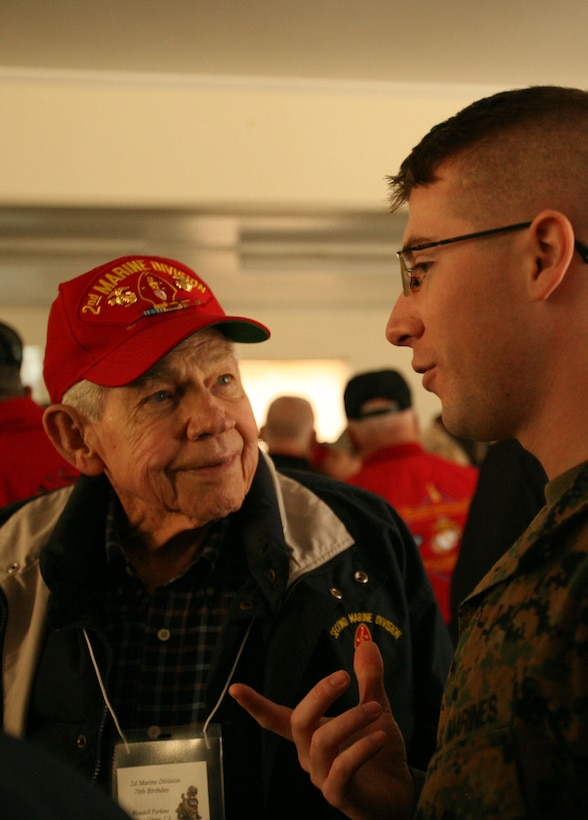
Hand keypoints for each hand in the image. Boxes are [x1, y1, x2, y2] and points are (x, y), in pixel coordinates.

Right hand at [229, 640, 413, 819]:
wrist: (398, 794)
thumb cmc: (378, 751)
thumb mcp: (375, 708)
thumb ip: (369, 678)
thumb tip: (366, 641)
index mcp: (310, 733)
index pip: (276, 718)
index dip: (255, 704)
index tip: (235, 687)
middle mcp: (309, 755)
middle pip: (298, 721)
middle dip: (319, 694)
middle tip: (344, 675)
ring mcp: (321, 776)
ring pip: (322, 742)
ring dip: (351, 719)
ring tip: (377, 709)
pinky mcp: (339, 795)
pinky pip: (343, 768)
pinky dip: (362, 748)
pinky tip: (380, 736)